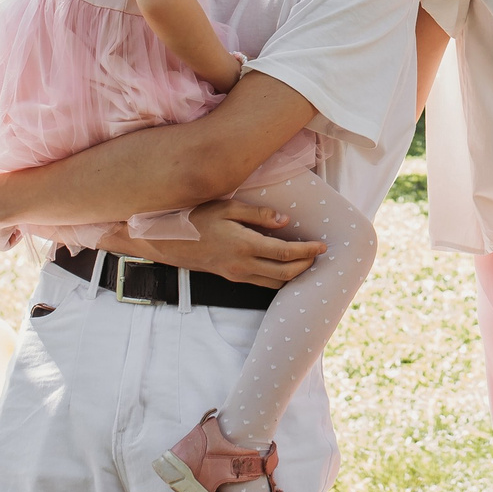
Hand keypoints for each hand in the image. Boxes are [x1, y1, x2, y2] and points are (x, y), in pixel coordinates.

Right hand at [175, 198, 323, 287]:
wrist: (170, 242)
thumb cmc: (198, 219)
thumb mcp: (227, 208)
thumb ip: (258, 214)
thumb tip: (285, 221)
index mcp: (245, 245)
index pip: (284, 253)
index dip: (307, 251)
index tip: (322, 246)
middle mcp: (243, 265)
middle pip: (285, 273)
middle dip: (306, 265)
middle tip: (319, 254)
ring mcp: (238, 274)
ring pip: (274, 283)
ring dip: (294, 275)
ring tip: (307, 261)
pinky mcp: (233, 278)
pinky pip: (262, 283)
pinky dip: (279, 278)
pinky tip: (285, 267)